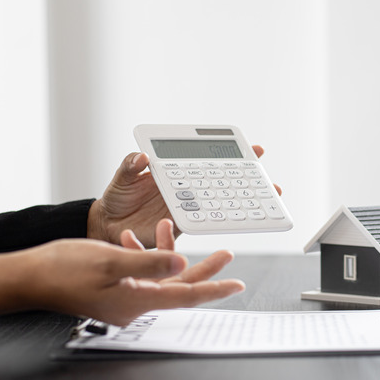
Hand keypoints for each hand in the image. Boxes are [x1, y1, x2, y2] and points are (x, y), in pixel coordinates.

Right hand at [0, 219, 244, 325]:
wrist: (28, 278)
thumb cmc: (63, 269)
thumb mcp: (110, 259)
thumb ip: (149, 261)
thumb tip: (183, 261)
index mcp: (138, 300)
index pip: (187, 295)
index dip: (214, 288)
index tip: (237, 284)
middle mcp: (135, 304)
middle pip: (180, 287)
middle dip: (204, 269)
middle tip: (226, 254)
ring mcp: (124, 299)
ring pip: (161, 278)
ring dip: (168, 253)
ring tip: (171, 227)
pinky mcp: (114, 291)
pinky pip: (140, 275)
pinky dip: (142, 255)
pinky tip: (131, 237)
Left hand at [88, 145, 279, 246]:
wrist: (109, 229)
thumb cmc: (116, 200)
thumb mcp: (121, 179)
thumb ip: (130, 167)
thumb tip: (141, 158)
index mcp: (176, 172)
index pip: (208, 159)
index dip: (232, 154)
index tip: (255, 151)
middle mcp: (187, 188)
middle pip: (224, 181)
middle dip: (250, 180)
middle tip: (270, 180)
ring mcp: (187, 207)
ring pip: (221, 202)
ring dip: (244, 202)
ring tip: (266, 200)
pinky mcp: (183, 226)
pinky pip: (206, 222)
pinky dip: (222, 221)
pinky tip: (239, 219)